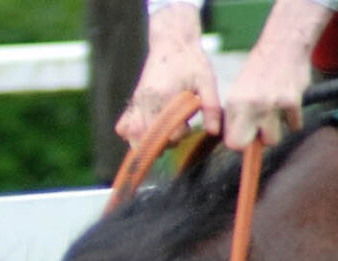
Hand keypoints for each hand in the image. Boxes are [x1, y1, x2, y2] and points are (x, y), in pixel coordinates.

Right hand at [116, 3, 222, 144]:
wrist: (171, 42)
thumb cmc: (191, 61)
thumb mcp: (207, 81)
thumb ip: (211, 107)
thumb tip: (213, 132)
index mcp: (165, 95)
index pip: (169, 132)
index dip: (181, 134)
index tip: (189, 125)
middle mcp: (147, 101)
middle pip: (149, 139)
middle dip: (165, 142)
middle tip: (178, 129)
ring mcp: (137, 102)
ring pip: (132, 136)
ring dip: (147, 143)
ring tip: (163, 134)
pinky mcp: (133, 102)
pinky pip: (123, 127)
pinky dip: (131, 135)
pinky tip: (146, 131)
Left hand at [220, 47, 311, 148]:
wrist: (284, 46)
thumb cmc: (260, 69)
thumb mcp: (238, 90)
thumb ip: (234, 114)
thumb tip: (231, 139)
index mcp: (235, 103)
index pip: (232, 142)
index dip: (238, 142)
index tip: (243, 136)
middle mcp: (251, 105)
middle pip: (247, 146)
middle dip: (252, 142)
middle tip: (258, 131)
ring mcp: (272, 105)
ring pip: (273, 140)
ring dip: (274, 131)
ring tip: (273, 115)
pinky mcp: (293, 102)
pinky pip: (294, 126)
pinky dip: (293, 120)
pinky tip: (288, 106)